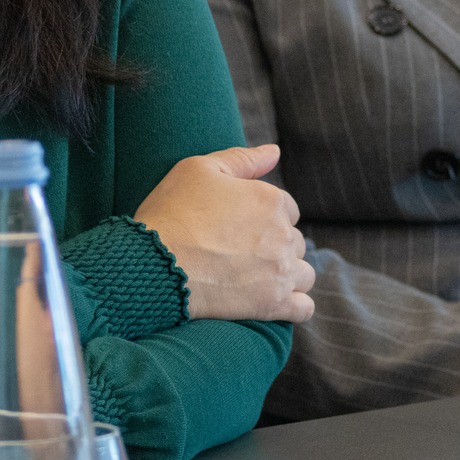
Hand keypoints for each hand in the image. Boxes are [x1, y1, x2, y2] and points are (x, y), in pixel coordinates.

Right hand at [132, 144, 314, 323]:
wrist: (156, 264)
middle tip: (241, 252)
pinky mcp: (273, 304)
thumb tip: (275, 151)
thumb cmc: (172, 212)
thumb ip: (242, 159)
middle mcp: (283, 235)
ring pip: (303, 274)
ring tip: (257, 277)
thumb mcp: (199, 169)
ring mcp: (281, 272)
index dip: (264, 215)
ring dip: (288, 274)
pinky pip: (304, 308)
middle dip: (275, 245)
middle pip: (294, 240)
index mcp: (271, 200)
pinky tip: (277, 301)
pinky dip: (296, 305)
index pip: (287, 208)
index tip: (240, 226)